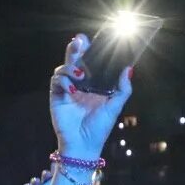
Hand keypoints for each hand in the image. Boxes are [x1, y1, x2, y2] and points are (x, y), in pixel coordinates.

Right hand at [50, 34, 133, 159]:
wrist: (84, 144)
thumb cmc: (100, 127)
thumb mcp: (115, 107)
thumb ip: (123, 89)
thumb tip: (129, 68)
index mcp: (93, 83)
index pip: (90, 62)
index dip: (89, 49)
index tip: (90, 39)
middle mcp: (79, 83)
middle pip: (74, 59)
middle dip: (75, 48)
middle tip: (79, 41)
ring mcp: (66, 89)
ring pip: (63, 68)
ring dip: (70, 67)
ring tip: (80, 75)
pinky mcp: (57, 96)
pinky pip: (56, 81)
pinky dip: (63, 81)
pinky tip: (72, 89)